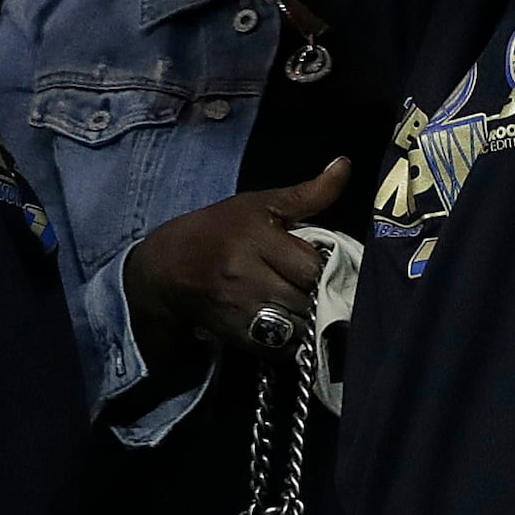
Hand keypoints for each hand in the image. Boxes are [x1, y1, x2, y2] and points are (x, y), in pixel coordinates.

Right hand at [123, 159, 351, 362]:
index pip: (310, 265)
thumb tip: (344, 165)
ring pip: (295, 328)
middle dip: (318, 294)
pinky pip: (278, 349)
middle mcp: (246, 277)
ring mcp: (239, 311)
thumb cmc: (221, 229)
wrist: (169, 268)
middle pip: (305, 298)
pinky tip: (291, 325)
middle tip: (318, 287)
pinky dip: (291, 342)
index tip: (320, 263)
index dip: (323, 266)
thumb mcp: (261, 204)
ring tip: (307, 306)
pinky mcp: (235, 337)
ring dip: (308, 320)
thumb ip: (308, 193)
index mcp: (256, 239)